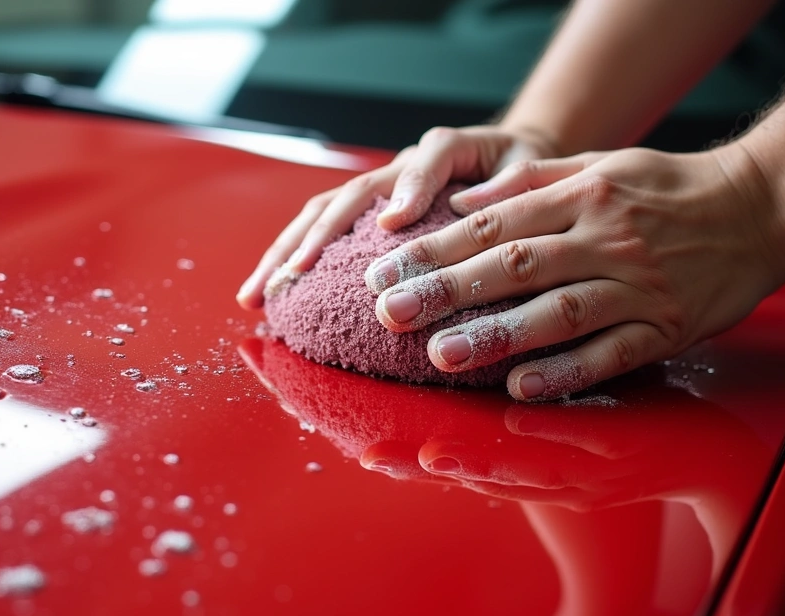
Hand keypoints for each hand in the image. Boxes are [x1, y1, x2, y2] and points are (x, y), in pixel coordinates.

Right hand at [236, 125, 557, 308]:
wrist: (506, 156)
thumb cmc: (518, 169)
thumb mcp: (529, 167)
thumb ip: (510, 183)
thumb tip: (468, 207)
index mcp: (445, 150)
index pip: (426, 161)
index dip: (408, 189)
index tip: (394, 225)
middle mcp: (400, 166)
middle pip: (348, 195)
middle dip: (314, 237)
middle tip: (290, 277)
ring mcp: (377, 189)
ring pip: (319, 214)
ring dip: (283, 254)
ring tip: (254, 296)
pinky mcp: (364, 210)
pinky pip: (320, 229)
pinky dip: (290, 260)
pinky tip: (269, 294)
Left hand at [364, 143, 784, 400]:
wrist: (760, 208)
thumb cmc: (668, 187)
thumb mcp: (599, 165)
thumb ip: (529, 183)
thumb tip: (460, 204)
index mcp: (582, 196)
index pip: (493, 225)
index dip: (435, 249)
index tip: (385, 270)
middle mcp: (605, 239)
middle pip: (514, 267)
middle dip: (446, 291)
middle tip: (391, 313)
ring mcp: (638, 287)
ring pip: (558, 314)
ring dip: (496, 336)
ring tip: (440, 354)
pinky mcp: (666, 328)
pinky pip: (610, 355)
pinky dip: (565, 373)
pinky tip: (520, 388)